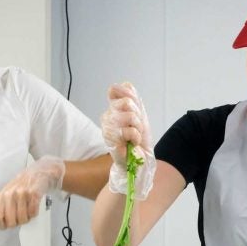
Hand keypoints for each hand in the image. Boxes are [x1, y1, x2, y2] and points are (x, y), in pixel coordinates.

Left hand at [0, 156, 64, 228]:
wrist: (39, 173)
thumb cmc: (23, 185)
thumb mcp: (8, 194)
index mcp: (2, 196)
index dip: (2, 225)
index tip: (6, 226)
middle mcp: (11, 194)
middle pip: (11, 221)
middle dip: (17, 223)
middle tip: (20, 217)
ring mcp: (22, 194)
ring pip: (23, 219)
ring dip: (27, 218)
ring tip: (28, 211)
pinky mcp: (34, 194)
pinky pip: (33, 213)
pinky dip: (34, 214)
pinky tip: (34, 207)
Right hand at [100, 82, 154, 198]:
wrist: (140, 162)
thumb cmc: (139, 141)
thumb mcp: (140, 115)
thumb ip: (132, 97)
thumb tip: (124, 83)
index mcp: (113, 109)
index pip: (115, 90)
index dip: (129, 97)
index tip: (136, 111)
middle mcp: (107, 117)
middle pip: (126, 102)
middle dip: (137, 116)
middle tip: (136, 128)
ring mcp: (107, 129)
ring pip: (128, 116)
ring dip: (137, 128)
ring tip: (134, 137)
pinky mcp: (110, 141)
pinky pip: (128, 131)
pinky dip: (135, 137)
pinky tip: (131, 144)